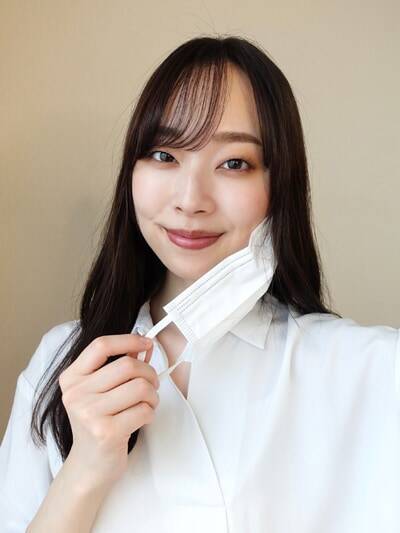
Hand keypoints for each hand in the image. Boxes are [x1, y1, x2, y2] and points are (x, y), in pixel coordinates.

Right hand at [58, 333, 158, 488]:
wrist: (89, 465)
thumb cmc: (99, 423)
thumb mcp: (100, 391)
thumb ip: (118, 365)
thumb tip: (144, 345)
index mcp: (72, 378)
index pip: (101, 346)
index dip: (129, 340)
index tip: (147, 343)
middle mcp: (76, 394)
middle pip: (127, 365)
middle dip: (149, 373)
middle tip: (152, 384)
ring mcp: (89, 413)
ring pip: (140, 387)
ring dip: (153, 395)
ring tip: (147, 403)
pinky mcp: (106, 432)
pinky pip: (144, 410)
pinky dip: (150, 412)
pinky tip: (142, 418)